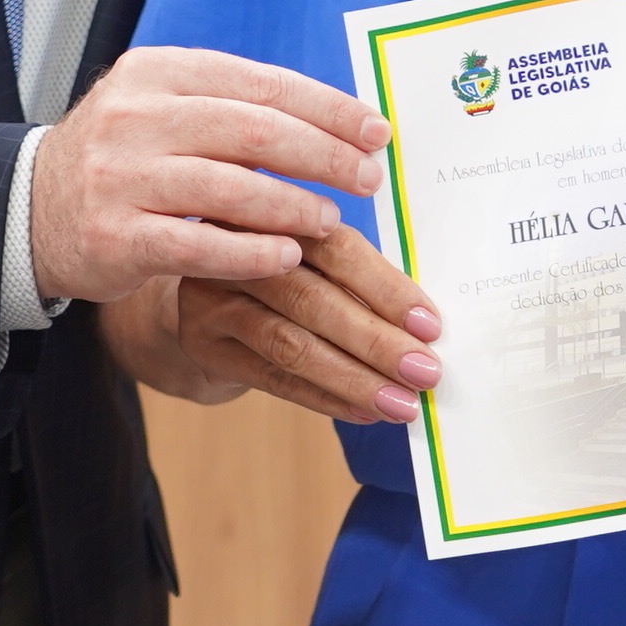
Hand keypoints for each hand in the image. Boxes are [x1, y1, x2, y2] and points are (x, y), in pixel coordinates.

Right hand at [30, 47, 390, 306]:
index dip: (327, 108)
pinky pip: (199, 244)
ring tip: (332, 219)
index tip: (375, 130)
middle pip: (254, 131)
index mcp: (159, 72)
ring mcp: (121, 177)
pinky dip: (251, 252)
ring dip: (294, 205)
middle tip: (368, 177)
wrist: (30, 208)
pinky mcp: (114, 236)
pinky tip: (288, 256)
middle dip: (323, 154)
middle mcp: (136, 117)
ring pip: (229, 188)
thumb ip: (236, 107)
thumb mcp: (166, 109)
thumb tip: (339, 121)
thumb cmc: (124, 158)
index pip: (262, 84)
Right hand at [162, 226, 444, 422]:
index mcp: (278, 214)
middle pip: (314, 299)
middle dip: (376, 340)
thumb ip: (354, 276)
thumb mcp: (307, 256)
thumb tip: (425, 325)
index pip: (337, 249)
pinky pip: (271, 378)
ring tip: (401, 403)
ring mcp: (213, 299)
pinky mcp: (203, 346)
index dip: (386, 288)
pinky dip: (323, 397)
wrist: (195, 305)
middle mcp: (240, 250)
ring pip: (291, 344)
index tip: (430, 325)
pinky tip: (363, 411)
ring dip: (354, 378)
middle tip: (424, 372)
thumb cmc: (276, 278)